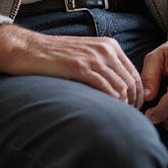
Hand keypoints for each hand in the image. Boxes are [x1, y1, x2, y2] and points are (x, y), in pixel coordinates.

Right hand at [0, 24, 144, 106]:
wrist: (28, 49)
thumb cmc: (55, 57)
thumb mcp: (85, 56)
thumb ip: (103, 67)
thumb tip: (118, 90)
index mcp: (110, 46)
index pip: (134, 74)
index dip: (138, 94)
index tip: (135, 110)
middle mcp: (106, 50)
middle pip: (131, 82)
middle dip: (134, 103)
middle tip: (129, 120)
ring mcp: (94, 58)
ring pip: (121, 87)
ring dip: (124, 107)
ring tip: (119, 121)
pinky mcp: (81, 67)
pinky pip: (106, 88)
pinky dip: (111, 103)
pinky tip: (108, 114)